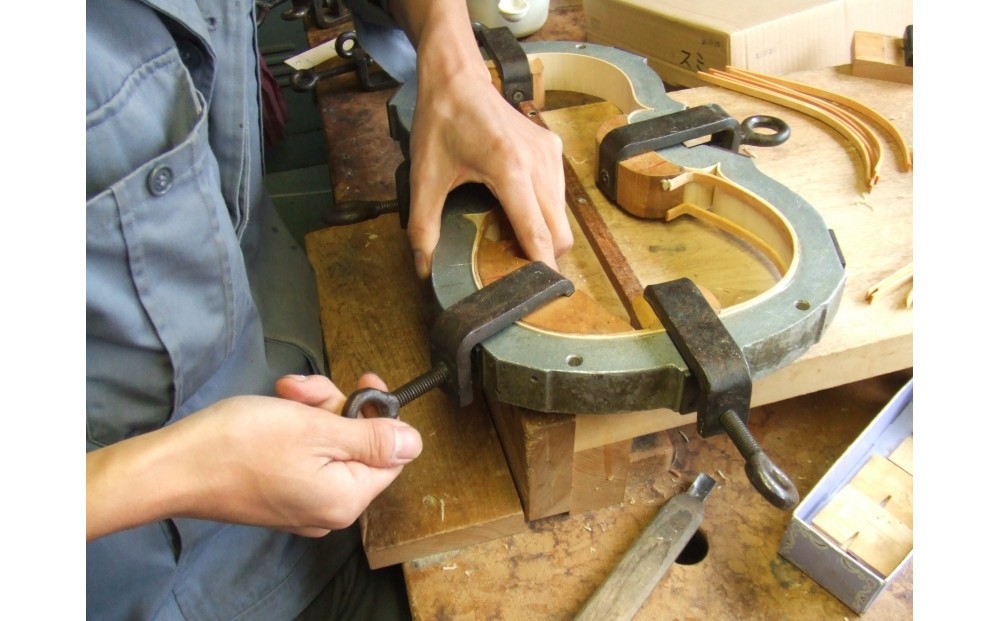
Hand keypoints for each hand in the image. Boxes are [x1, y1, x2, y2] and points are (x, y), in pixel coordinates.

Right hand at [87, 374, 422, 539]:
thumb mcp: (316, 429)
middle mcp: (328, 508)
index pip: (391, 455)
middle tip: (306, 390)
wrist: (172, 467)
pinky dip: (293, 426)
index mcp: (345, 499)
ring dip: (311, 409)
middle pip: (357, 445)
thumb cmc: (237, 446)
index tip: (364, 382)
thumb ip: (370, 438)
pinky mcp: (278, 491)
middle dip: (334, 406)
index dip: (379, 415)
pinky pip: (303, 453)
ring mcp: (301, 502)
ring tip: (284, 394)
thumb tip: (413, 443)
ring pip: (328, 442)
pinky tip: (274, 407)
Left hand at [391, 0, 573, 277]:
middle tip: (518, 274)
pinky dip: (545, 213)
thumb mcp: (425, 177)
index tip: (541, 296)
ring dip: (545, 235)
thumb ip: (424, 227)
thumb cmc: (442, 120)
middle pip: (560, 232)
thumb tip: (423, 268)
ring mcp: (550, 153)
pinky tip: (519, 216)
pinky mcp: (552, 148)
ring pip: (563, 216)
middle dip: (544, 258)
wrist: (457, 77)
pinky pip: (559, 195)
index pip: (538, 234)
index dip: (542, 269)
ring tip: (515, 246)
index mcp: (510, 169)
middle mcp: (538, 161)